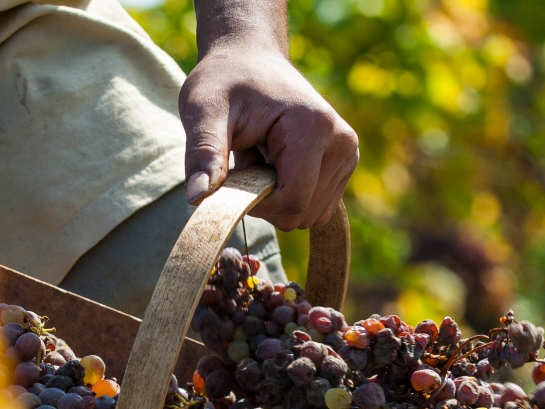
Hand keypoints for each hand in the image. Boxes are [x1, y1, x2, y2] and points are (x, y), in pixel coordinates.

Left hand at [180, 45, 358, 230]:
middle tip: (245, 163)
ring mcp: (347, 154)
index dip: (257, 204)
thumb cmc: (226, 81)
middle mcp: (341, 142)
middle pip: (303, 213)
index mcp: (314, 127)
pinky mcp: (344, 163)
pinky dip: (290, 196)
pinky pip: (316, 207)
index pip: (293, 200)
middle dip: (267, 202)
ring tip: (261, 159)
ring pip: (310, 214)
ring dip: (277, 199)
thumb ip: (203, 153)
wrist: (251, 58)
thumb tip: (196, 197)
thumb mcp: (204, 111)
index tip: (232, 180)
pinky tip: (275, 164)